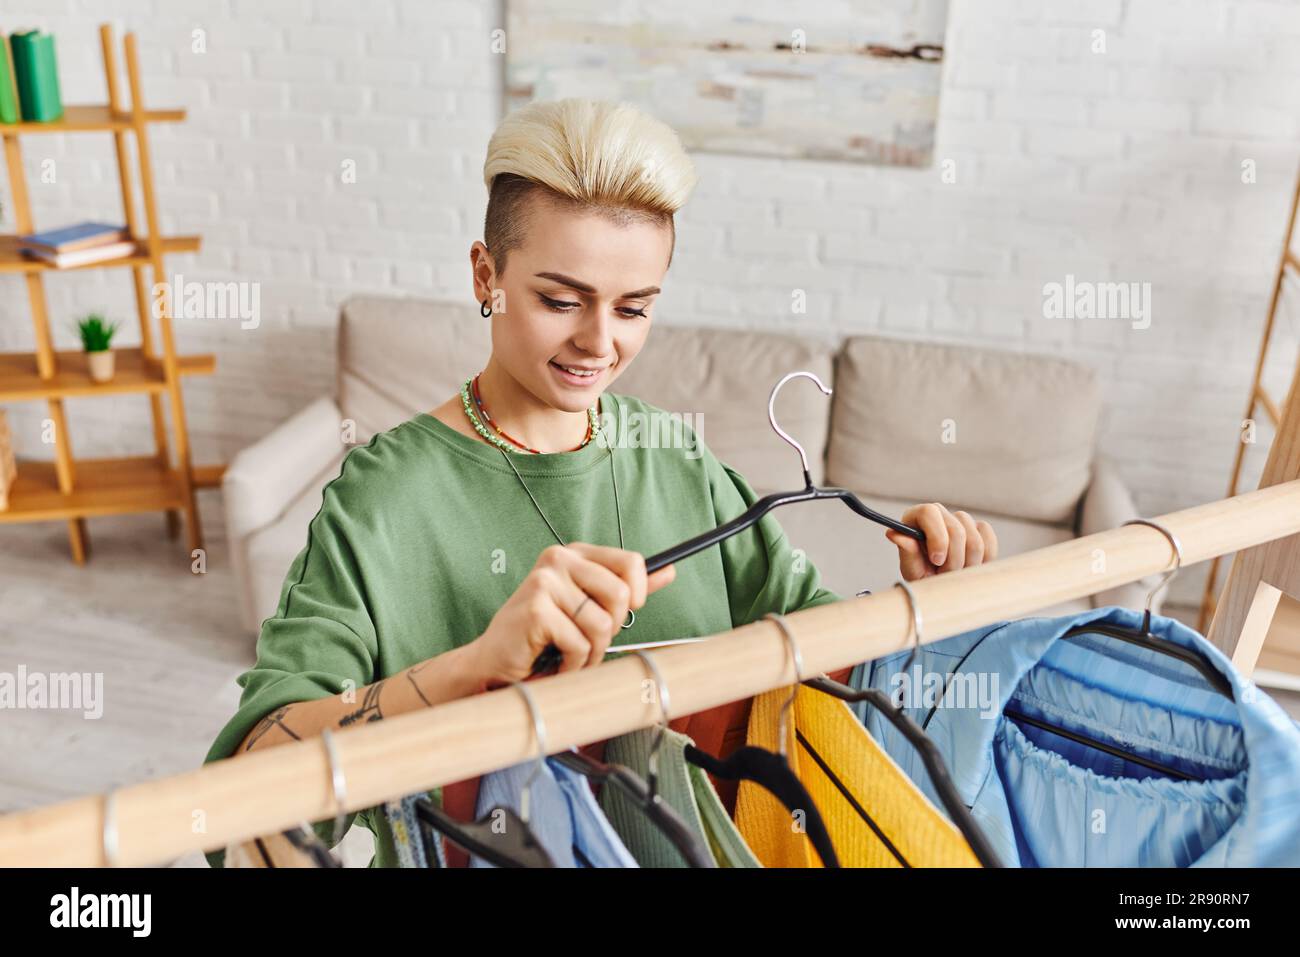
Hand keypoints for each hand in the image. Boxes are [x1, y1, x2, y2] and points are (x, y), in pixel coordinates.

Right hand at [467, 542, 676, 686]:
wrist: (495, 664)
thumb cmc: (544, 637)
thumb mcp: (590, 606)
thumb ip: (627, 587)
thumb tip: (669, 570)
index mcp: (574, 554)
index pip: (631, 561)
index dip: (637, 594)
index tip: (626, 612)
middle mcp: (558, 559)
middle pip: (621, 595)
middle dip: (611, 629)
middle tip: (584, 638)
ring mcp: (545, 582)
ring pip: (602, 624)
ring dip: (591, 652)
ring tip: (567, 653)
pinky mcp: (536, 609)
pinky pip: (580, 644)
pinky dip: (573, 664)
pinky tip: (554, 662)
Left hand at [885, 503, 997, 580]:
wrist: (941, 588)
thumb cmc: (921, 577)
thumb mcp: (912, 570)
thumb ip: (907, 552)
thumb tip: (894, 534)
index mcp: (916, 517)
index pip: (929, 512)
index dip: (937, 537)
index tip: (937, 560)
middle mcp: (939, 514)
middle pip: (957, 529)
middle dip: (953, 560)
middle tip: (944, 576)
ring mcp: (960, 520)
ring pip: (975, 539)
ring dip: (968, 564)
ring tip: (954, 574)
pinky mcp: (979, 529)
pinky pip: (989, 540)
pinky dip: (983, 559)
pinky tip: (969, 567)